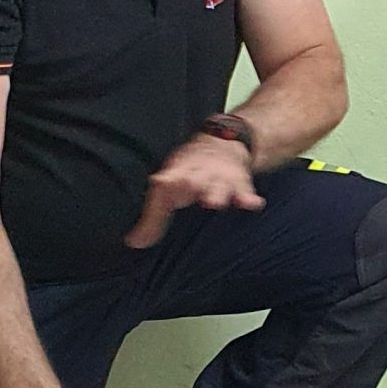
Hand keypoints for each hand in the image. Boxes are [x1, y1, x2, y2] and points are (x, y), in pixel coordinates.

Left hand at [125, 136, 264, 247]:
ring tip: (215, 202)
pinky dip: (248, 197)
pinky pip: (244, 190)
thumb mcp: (169, 188)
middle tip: (181, 194)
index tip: (161, 185)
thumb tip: (133, 243)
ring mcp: (218, 178)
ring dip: (216, 192)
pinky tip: (253, 204)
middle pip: (192, 180)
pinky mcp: (239, 182)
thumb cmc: (190, 173)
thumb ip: (153, 219)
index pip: (165, 183)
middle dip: (190, 186)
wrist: (222, 144)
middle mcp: (197, 175)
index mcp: (176, 176)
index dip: (162, 187)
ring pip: (218, 185)